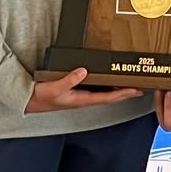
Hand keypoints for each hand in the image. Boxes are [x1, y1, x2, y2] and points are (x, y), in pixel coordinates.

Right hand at [27, 68, 142, 113]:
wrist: (30, 101)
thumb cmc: (42, 97)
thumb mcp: (54, 87)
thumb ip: (69, 79)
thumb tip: (83, 71)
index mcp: (81, 100)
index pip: (107, 98)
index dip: (122, 94)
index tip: (135, 90)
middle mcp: (84, 99)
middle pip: (110, 97)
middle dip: (125, 94)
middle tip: (140, 88)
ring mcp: (81, 96)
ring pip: (104, 95)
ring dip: (118, 91)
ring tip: (130, 85)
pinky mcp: (76, 92)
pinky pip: (96, 90)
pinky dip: (106, 87)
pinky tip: (110, 82)